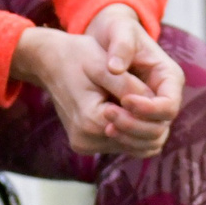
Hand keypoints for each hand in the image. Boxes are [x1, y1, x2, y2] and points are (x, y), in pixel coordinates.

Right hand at [10, 7, 179, 158]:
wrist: (49, 63)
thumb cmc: (78, 57)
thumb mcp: (105, 65)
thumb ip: (130, 86)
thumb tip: (156, 103)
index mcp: (91, 121)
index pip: (141, 127)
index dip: (153, 110)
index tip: (154, 90)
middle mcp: (87, 140)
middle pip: (140, 143)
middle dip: (152, 121)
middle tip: (154, 96)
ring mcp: (85, 145)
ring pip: (135, 147)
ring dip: (143, 126)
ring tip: (140, 100)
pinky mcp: (86, 145)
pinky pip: (121, 144)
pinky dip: (131, 130)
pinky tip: (128, 109)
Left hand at [87, 4, 183, 144]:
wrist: (106, 39)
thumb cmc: (117, 30)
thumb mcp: (120, 30)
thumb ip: (121, 46)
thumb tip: (115, 68)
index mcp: (169, 77)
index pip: (169, 105)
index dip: (147, 109)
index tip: (123, 100)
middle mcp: (165, 97)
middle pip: (160, 127)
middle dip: (135, 126)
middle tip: (108, 116)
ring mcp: (153, 112)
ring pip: (151, 139)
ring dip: (129, 138)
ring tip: (106, 127)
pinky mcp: (139, 120)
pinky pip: (139, 142)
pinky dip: (125, 142)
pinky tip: (105, 132)